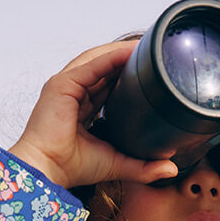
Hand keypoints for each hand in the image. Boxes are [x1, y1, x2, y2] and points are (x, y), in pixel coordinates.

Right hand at [8, 42, 178, 189]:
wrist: (48, 171)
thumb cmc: (73, 167)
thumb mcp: (117, 164)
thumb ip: (143, 166)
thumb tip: (171, 170)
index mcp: (82, 107)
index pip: (108, 84)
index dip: (128, 76)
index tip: (151, 75)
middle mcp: (73, 92)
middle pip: (103, 68)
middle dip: (126, 60)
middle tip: (153, 56)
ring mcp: (66, 86)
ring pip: (97, 61)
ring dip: (121, 53)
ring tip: (145, 49)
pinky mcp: (62, 85)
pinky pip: (91, 66)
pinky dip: (110, 58)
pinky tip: (129, 54)